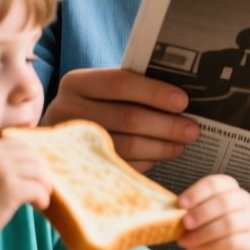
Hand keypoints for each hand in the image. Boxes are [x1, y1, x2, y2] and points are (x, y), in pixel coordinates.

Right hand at [0, 139, 51, 242]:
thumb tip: (32, 163)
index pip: (21, 145)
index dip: (34, 159)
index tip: (37, 173)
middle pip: (33, 157)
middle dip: (42, 172)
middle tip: (44, 187)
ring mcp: (2, 171)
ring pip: (39, 172)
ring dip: (44, 186)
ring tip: (41, 198)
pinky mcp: (10, 189)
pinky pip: (38, 189)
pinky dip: (43, 198)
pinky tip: (40, 206)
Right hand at [44, 68, 198, 170]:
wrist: (57, 134)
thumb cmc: (92, 106)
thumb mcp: (101, 91)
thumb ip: (131, 87)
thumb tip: (179, 98)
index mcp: (76, 82)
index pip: (120, 82)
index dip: (154, 92)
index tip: (183, 101)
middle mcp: (66, 110)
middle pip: (127, 117)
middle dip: (166, 125)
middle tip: (192, 130)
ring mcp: (70, 142)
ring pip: (126, 145)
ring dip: (160, 146)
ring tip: (181, 145)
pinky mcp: (78, 167)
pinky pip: (120, 166)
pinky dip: (145, 162)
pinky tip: (160, 157)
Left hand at [175, 175, 249, 249]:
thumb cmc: (203, 226)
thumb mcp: (195, 214)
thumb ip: (188, 209)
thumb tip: (172, 210)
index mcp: (229, 187)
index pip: (216, 183)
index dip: (197, 193)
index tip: (180, 204)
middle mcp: (244, 201)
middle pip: (225, 202)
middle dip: (201, 213)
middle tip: (184, 223)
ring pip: (229, 224)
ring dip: (203, 233)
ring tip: (185, 240)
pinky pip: (231, 243)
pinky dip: (210, 247)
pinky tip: (196, 248)